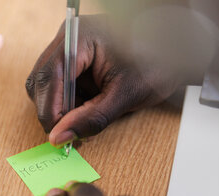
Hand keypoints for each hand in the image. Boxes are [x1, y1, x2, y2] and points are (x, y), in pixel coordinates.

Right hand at [25, 15, 182, 145]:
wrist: (176, 51)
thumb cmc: (156, 64)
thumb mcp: (124, 97)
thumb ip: (91, 118)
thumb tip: (60, 136)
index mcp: (81, 36)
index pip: (50, 76)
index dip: (50, 109)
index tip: (58, 135)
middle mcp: (70, 37)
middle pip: (42, 79)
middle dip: (52, 109)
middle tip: (68, 133)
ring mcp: (69, 45)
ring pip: (45, 83)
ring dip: (59, 106)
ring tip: (81, 119)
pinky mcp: (73, 57)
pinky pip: (57, 82)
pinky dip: (66, 101)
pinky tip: (84, 108)